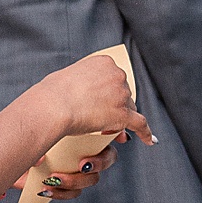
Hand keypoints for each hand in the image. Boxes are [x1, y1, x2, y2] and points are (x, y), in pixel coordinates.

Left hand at [15, 141, 118, 202]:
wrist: (9, 158)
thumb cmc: (23, 140)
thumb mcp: (32, 133)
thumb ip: (38, 141)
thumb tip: (40, 160)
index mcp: (81, 132)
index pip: (107, 132)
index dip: (116, 134)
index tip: (116, 138)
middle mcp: (84, 150)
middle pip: (108, 157)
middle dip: (100, 162)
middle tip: (83, 165)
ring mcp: (77, 170)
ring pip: (92, 178)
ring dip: (76, 180)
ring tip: (54, 179)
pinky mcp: (67, 186)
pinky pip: (75, 193)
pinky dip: (62, 193)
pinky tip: (47, 190)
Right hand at [38, 53, 155, 146]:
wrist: (52, 106)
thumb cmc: (52, 93)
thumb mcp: (68, 76)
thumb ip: (82, 80)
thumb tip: (85, 91)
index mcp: (104, 63)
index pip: (113, 78)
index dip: (108, 92)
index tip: (101, 100)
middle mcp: (117, 75)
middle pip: (123, 93)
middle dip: (115, 105)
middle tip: (101, 115)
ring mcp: (121, 95)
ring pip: (128, 108)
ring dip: (121, 118)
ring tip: (107, 128)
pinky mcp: (122, 114)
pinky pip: (139, 124)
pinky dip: (145, 132)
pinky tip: (149, 139)